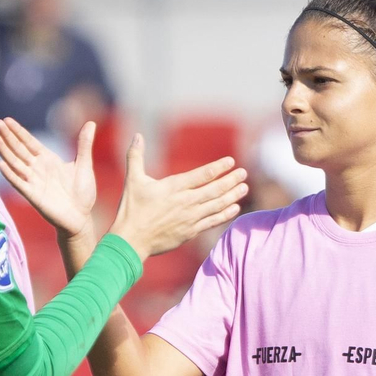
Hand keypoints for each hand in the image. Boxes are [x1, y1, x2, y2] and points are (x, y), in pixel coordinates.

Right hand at [0, 117, 97, 238]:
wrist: (81, 217)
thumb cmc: (83, 193)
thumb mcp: (84, 165)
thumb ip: (84, 144)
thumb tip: (91, 122)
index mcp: (48, 160)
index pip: (30, 142)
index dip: (19, 131)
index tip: (7, 120)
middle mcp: (38, 169)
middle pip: (20, 149)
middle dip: (9, 136)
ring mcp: (34, 181)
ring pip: (16, 163)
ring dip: (5, 151)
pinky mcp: (33, 195)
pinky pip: (18, 183)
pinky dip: (10, 174)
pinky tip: (0, 163)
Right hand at [108, 135, 247, 261]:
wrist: (131, 241)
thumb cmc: (131, 210)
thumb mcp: (132, 180)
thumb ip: (136, 156)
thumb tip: (137, 135)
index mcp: (173, 187)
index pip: (201, 175)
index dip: (218, 167)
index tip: (230, 162)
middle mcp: (185, 202)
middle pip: (214, 190)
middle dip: (231, 181)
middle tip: (244, 173)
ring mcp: (189, 218)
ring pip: (216, 205)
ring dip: (232, 196)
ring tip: (244, 188)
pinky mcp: (190, 232)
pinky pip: (212, 221)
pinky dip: (225, 215)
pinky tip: (235, 208)